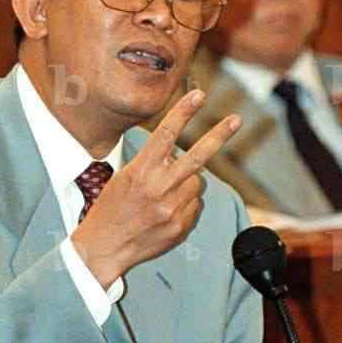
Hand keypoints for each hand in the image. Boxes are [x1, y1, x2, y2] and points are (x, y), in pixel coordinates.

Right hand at [71, 90, 240, 287]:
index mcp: (140, 171)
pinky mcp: (180, 226)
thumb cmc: (111, 211)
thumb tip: (179, 155)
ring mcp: (172, 208)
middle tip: (236, 119)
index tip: (198, 95)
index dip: (183, 112)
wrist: (105, 248)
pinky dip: (185, 206)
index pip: (165, 134)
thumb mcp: (124, 179)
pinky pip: (195, 207)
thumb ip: (152, 165)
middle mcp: (158, 187)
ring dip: (187, 184)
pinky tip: (166, 215)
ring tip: (165, 197)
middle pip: (197, 156)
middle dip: (218, 135)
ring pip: (197, 183)